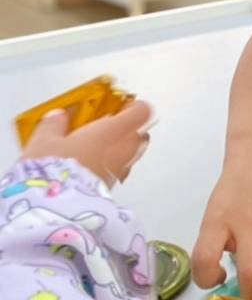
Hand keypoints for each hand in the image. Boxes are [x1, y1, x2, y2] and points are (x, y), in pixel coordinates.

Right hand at [22, 101, 152, 186]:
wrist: (54, 209)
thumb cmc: (54, 171)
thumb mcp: (44, 141)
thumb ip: (54, 124)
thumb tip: (58, 117)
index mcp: (114, 131)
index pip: (142, 112)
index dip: (134, 106)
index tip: (120, 106)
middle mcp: (124, 150)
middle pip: (140, 133)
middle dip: (127, 129)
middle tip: (105, 127)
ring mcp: (121, 171)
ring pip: (131, 153)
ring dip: (118, 148)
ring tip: (93, 148)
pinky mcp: (112, 188)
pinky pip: (119, 170)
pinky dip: (110, 165)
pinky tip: (88, 167)